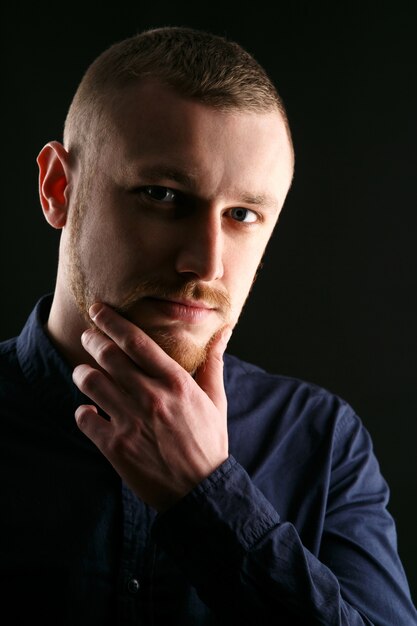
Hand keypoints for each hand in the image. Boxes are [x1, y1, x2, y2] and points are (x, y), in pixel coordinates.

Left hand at [72, 303, 231, 510]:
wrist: (200, 490)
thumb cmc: (208, 442)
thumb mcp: (216, 400)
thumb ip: (213, 362)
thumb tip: (225, 330)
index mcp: (176, 382)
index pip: (137, 341)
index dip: (112, 321)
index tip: (99, 310)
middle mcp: (151, 397)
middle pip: (108, 356)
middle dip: (92, 341)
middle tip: (88, 338)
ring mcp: (131, 422)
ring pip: (91, 383)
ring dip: (82, 373)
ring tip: (84, 372)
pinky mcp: (115, 446)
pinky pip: (84, 418)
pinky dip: (82, 411)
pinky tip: (89, 410)